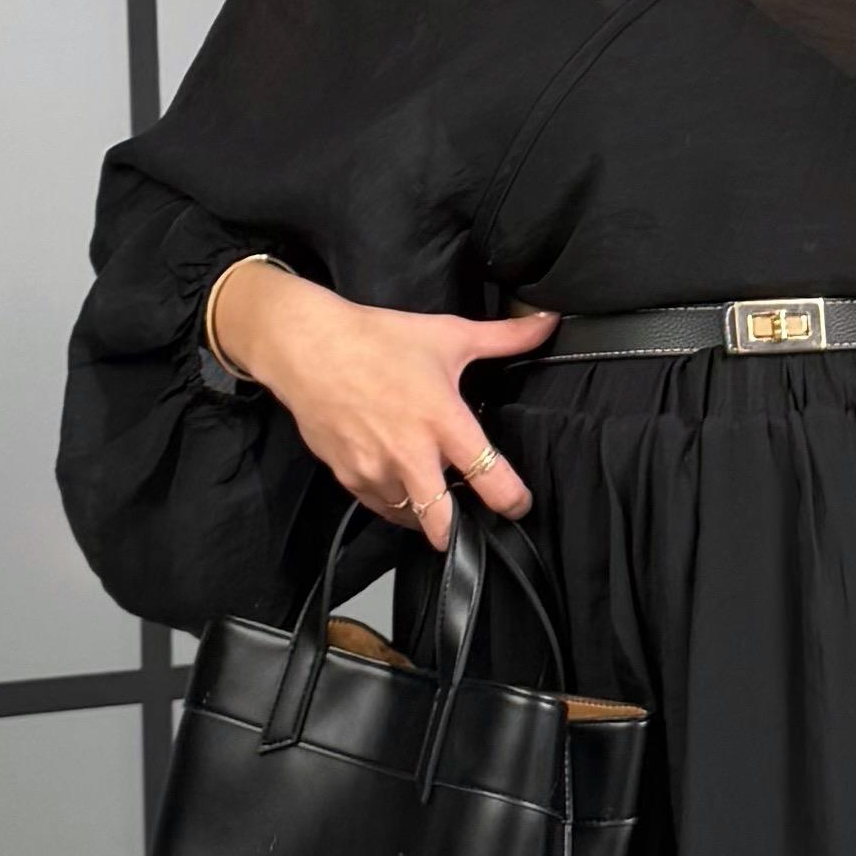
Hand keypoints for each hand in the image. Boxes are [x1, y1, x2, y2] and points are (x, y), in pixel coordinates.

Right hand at [212, 263, 557, 541]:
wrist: (307, 347)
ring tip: (437, 495)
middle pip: (443, 524)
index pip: (489, 478)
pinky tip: (403, 483)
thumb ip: (504, 338)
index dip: (513, 501)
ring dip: (427, 513)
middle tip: (476, 519)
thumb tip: (547, 323)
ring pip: (411, 518)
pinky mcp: (348, 477)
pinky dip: (396, 502)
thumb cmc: (378, 339)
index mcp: (442, 421)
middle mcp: (410, 455)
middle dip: (463, 532)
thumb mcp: (448, 335)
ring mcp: (375, 471)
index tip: (520, 504)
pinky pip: (380, 507)